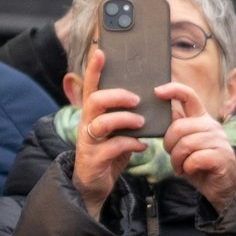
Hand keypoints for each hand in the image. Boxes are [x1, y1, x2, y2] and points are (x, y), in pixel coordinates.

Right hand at [73, 46, 146, 218]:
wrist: (95, 184)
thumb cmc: (110, 150)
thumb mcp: (118, 128)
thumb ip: (127, 112)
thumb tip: (149, 92)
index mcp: (93, 113)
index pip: (91, 86)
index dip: (94, 69)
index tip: (101, 51)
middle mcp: (87, 124)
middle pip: (95, 100)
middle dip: (117, 96)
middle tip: (137, 99)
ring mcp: (88, 142)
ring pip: (101, 123)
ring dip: (125, 119)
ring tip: (141, 122)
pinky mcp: (94, 159)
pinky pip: (112, 147)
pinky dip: (130, 144)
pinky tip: (142, 145)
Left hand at [159, 81, 235, 210]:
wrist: (223, 185)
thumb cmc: (200, 163)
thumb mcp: (186, 143)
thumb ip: (178, 127)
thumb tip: (162, 110)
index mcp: (202, 118)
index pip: (189, 95)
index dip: (173, 90)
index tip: (156, 92)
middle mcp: (211, 125)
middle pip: (178, 127)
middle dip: (169, 145)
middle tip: (173, 157)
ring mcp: (218, 140)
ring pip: (185, 144)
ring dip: (177, 160)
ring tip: (180, 167)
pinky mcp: (221, 156)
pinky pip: (194, 159)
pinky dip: (187, 167)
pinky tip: (190, 170)